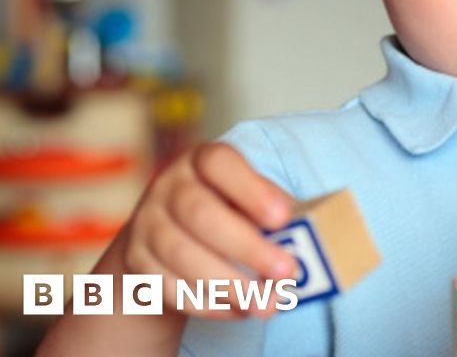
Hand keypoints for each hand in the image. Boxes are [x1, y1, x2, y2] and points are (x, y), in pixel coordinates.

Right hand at [122, 142, 296, 318]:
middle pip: (200, 213)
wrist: (167, 235)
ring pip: (181, 255)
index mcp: (202, 161)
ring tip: (267, 303)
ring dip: (229, 284)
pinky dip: (208, 303)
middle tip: (285, 272)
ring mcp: (147, 223)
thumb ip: (271, 211)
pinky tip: (240, 310)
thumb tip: (304, 238)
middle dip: (247, 247)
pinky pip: (168, 286)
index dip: (251, 190)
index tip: (283, 218)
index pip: (219, 163)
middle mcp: (168, 187)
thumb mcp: (249, 198)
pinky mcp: (137, 261)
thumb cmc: (228, 211)